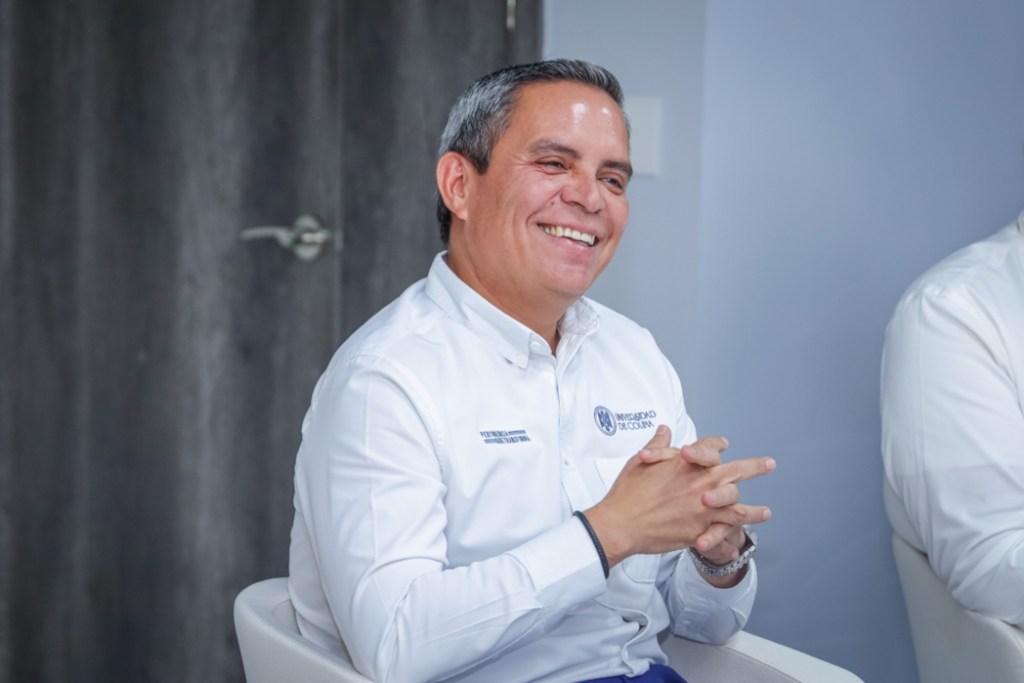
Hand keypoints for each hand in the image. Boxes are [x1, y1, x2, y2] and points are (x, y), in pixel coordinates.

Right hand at [584, 425, 773, 567]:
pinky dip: (738, 533)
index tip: (723, 445)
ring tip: (766, 512)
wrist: (622, 523)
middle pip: (736, 471)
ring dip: (755, 510)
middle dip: (755, 467)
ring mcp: (704, 507)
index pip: (710, 447)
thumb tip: (664, 430)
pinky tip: (743, 540)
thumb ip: (658, 445)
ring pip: (738, 506)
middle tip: (768, 465)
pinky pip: (727, 530)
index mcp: (686, 463)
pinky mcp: (702, 528)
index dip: (717, 445)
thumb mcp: (641, 462)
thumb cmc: (628, 493)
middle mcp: (700, 482)